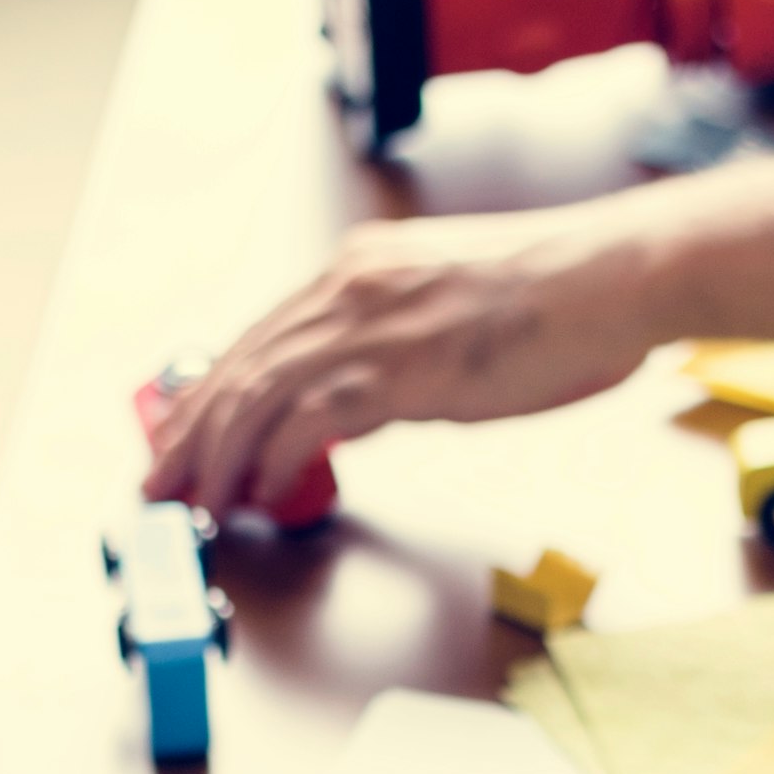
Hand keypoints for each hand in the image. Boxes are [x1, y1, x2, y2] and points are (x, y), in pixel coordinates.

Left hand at [143, 208, 665, 515]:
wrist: (613, 278)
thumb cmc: (556, 301)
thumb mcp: (449, 313)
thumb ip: (393, 351)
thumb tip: (357, 407)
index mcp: (359, 268)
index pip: (259, 336)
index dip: (210, 395)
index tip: (183, 438)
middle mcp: (349, 287)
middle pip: (240, 366)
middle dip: (189, 434)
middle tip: (160, 484)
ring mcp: (371, 326)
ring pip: (258, 395)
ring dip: (219, 458)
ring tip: (200, 505)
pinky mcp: (398, 369)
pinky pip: (307, 421)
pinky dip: (273, 462)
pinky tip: (262, 494)